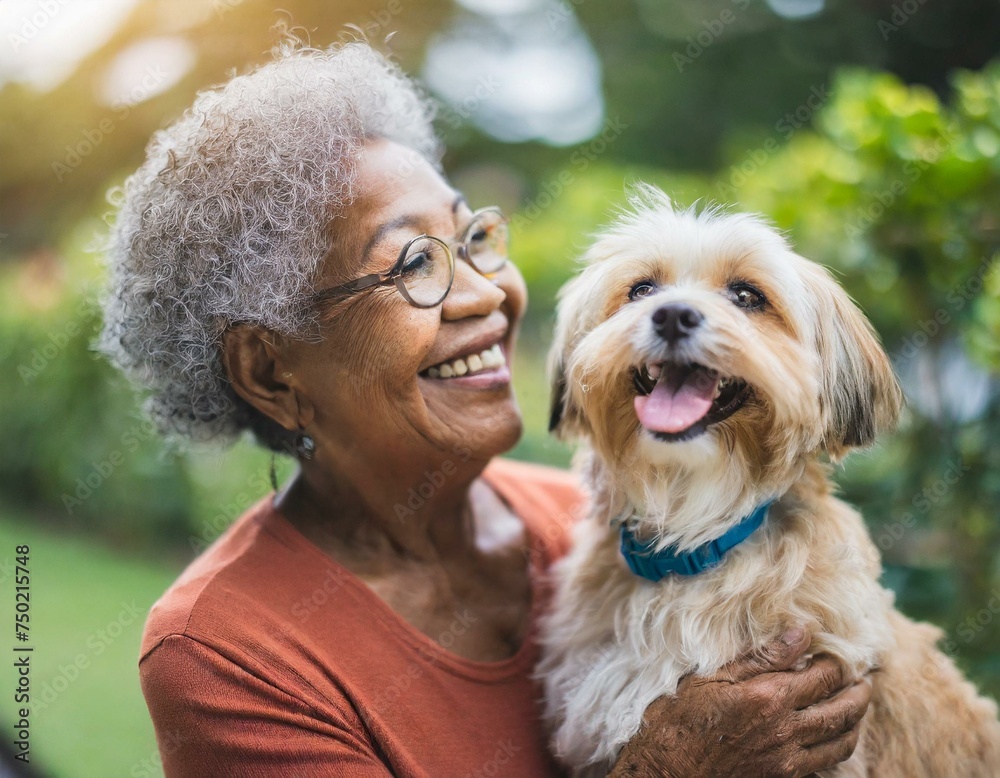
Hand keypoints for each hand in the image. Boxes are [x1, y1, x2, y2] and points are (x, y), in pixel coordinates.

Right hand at [609, 628, 871, 777]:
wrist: (667, 772)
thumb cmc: (680, 720)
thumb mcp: (713, 678)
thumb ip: (761, 657)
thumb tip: (800, 632)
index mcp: (769, 698)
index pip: (822, 676)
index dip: (837, 662)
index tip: (839, 652)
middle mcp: (786, 730)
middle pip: (842, 710)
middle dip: (859, 691)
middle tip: (865, 678)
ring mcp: (788, 760)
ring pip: (841, 741)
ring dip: (856, 722)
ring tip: (858, 706)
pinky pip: (825, 764)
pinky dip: (839, 748)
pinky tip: (835, 738)